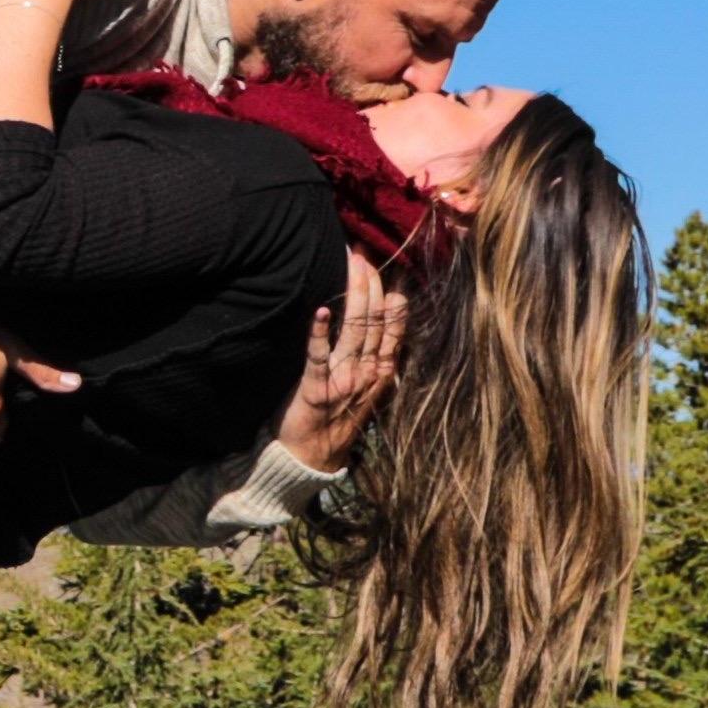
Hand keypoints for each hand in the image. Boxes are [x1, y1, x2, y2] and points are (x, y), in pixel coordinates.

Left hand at [274, 252, 405, 468]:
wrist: (312, 457)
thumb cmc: (335, 416)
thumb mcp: (363, 385)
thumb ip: (373, 355)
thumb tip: (381, 318)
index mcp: (382, 371)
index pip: (394, 325)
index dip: (392, 293)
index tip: (388, 264)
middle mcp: (368, 373)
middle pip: (375, 320)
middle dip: (372, 282)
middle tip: (365, 250)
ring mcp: (344, 380)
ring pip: (355, 330)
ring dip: (355, 294)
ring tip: (353, 263)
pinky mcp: (316, 389)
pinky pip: (318, 356)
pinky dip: (320, 332)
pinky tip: (322, 311)